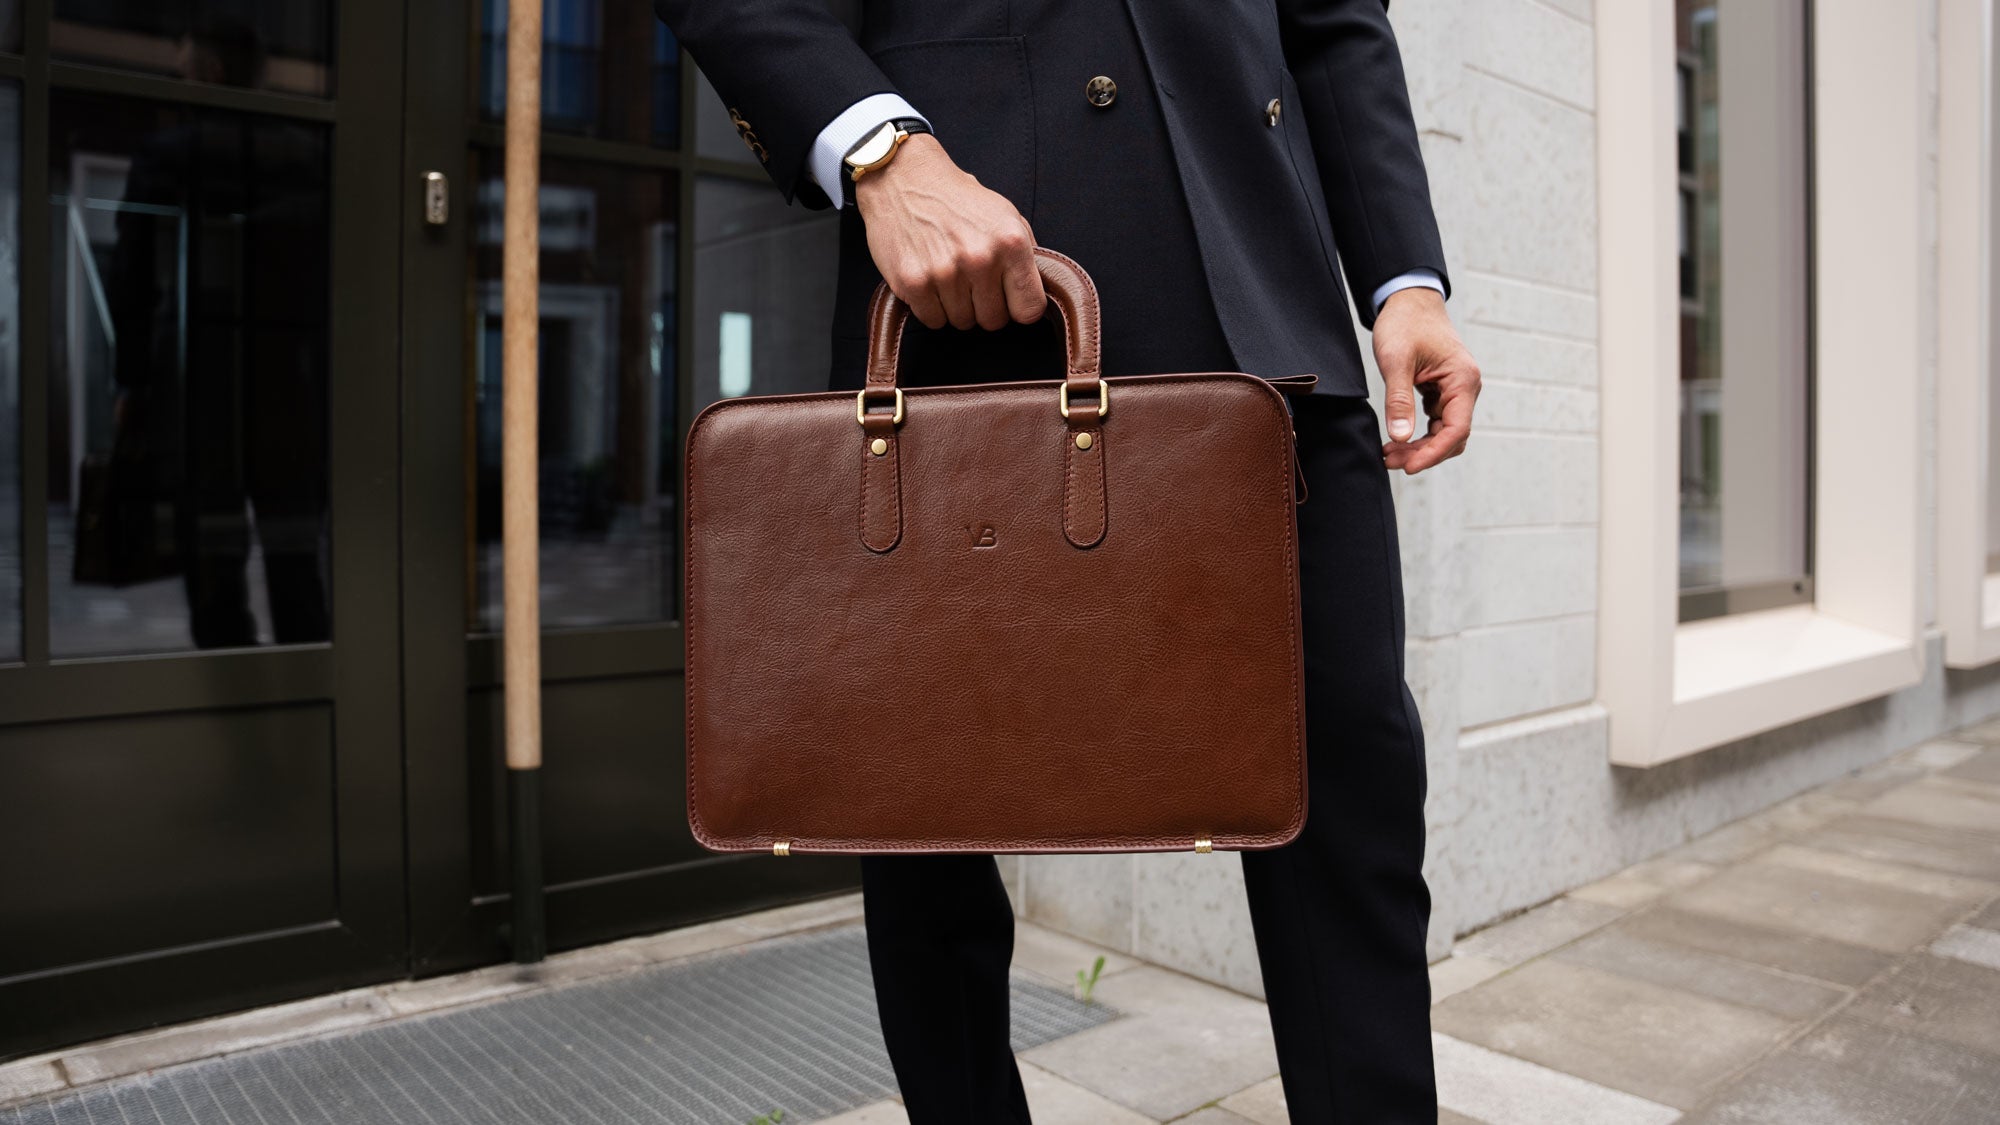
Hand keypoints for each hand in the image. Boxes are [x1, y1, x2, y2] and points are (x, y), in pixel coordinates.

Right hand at [854, 134, 1044, 330]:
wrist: (905, 178)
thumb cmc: (957, 199)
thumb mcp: (1005, 214)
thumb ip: (1025, 253)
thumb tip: (1036, 289)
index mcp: (1011, 243)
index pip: (1030, 309)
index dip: (1019, 307)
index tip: (1009, 299)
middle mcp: (980, 259)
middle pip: (993, 321)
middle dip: (985, 307)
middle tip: (971, 282)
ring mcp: (945, 273)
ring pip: (962, 322)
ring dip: (956, 307)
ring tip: (948, 275)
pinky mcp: (913, 282)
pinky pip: (932, 320)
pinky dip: (931, 307)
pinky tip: (929, 279)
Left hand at [1373, 287, 1479, 473]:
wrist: (1408, 300)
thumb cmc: (1405, 323)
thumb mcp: (1396, 361)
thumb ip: (1399, 400)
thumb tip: (1400, 437)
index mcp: (1463, 380)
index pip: (1456, 430)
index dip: (1433, 453)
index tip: (1408, 467)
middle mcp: (1465, 388)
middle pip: (1452, 436)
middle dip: (1423, 453)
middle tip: (1389, 460)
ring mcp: (1455, 390)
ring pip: (1443, 432)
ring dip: (1419, 446)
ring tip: (1389, 453)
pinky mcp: (1442, 391)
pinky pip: (1436, 421)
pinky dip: (1418, 433)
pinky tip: (1396, 438)